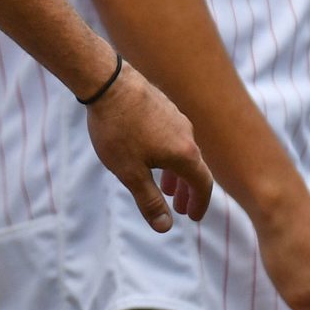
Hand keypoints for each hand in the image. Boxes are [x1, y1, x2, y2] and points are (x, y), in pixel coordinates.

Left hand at [83, 59, 213, 231]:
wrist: (106, 81)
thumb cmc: (117, 129)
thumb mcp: (130, 172)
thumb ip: (148, 201)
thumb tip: (165, 228)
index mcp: (185, 153)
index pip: (203, 185)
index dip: (199, 203)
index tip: (192, 217)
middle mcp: (187, 134)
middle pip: (194, 168)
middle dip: (187, 191)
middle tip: (179, 208)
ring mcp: (175, 116)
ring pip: (181, 150)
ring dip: (176, 172)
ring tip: (164, 186)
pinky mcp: (161, 104)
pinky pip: (171, 135)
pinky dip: (167, 153)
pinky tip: (150, 154)